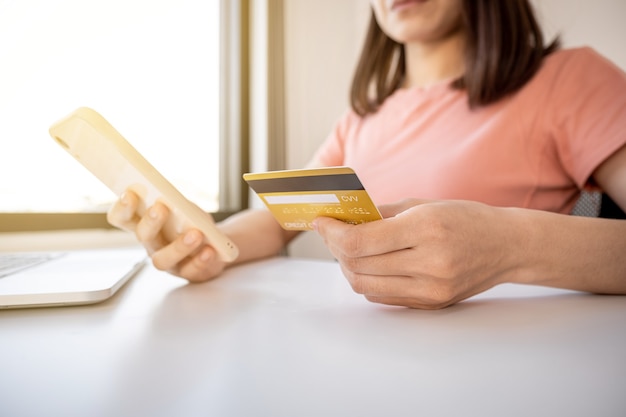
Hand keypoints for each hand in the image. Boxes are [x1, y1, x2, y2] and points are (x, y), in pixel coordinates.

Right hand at [107, 190, 226, 281]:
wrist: (218, 244)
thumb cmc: (194, 223)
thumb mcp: (185, 208)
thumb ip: (176, 202)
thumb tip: (173, 198)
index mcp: (145, 226)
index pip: (121, 219)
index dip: (121, 208)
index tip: (129, 194)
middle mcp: (152, 246)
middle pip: (143, 237)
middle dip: (150, 222)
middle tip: (160, 208)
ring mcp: (169, 263)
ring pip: (163, 260)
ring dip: (178, 246)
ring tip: (195, 233)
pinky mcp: (188, 273)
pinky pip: (191, 270)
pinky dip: (200, 260)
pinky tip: (209, 250)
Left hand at [312, 199, 519, 308]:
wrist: (507, 246)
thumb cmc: (464, 218)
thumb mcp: (423, 204)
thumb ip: (380, 213)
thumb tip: (341, 219)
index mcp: (426, 229)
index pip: (360, 241)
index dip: (332, 233)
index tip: (320, 222)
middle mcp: (429, 264)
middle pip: (358, 265)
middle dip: (335, 248)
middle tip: (330, 233)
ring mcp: (431, 289)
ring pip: (365, 285)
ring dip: (347, 267)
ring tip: (347, 249)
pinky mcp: (431, 304)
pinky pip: (382, 296)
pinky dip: (367, 280)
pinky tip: (369, 264)